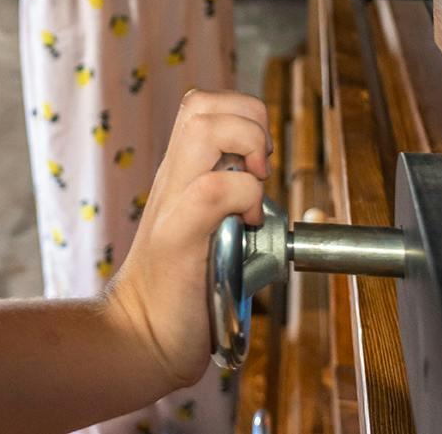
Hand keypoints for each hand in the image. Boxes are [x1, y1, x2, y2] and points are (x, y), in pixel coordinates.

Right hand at [102, 90, 268, 388]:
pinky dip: (243, 197)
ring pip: (203, 130)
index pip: (204, 104)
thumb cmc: (184, 290)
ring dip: (244, 146)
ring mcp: (171, 205)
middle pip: (201, 103)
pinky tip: (247, 225)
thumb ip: (236, 206)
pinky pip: (212, 191)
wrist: (142, 337)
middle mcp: (173, 180)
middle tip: (260, 167)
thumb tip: (299, 206)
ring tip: (253, 187)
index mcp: (181, 174)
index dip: (243, 114)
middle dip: (248, 119)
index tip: (261, 160)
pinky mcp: (177, 238)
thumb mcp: (211, 233)